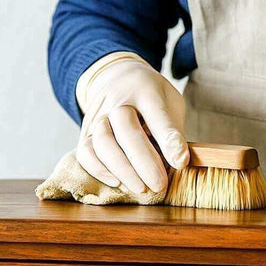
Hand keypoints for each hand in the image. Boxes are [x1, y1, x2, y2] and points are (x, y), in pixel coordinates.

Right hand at [75, 53, 188, 193]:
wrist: (115, 77)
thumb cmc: (149, 96)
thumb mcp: (169, 102)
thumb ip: (172, 130)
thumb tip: (179, 162)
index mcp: (145, 91)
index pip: (157, 116)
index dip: (169, 141)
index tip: (180, 163)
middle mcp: (117, 102)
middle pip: (126, 131)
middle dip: (143, 162)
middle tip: (159, 185)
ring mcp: (97, 117)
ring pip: (102, 142)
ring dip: (122, 169)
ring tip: (141, 188)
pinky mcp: (85, 132)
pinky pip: (84, 152)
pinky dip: (98, 169)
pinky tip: (117, 182)